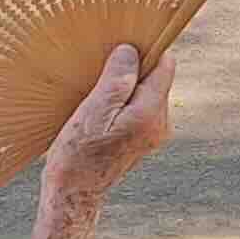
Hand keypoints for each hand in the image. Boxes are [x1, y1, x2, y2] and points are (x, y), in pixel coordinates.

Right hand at [47, 46, 176, 201]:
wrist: (74, 193)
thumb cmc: (77, 155)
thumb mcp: (93, 112)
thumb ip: (116, 81)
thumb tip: (131, 51)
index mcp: (150, 113)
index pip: (164, 64)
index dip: (145, 50)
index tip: (121, 45)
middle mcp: (160, 123)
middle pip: (155, 76)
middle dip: (131, 69)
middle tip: (100, 74)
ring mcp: (153, 132)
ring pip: (145, 91)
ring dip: (123, 86)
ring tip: (96, 97)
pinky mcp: (143, 138)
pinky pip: (138, 106)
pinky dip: (121, 101)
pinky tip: (100, 111)